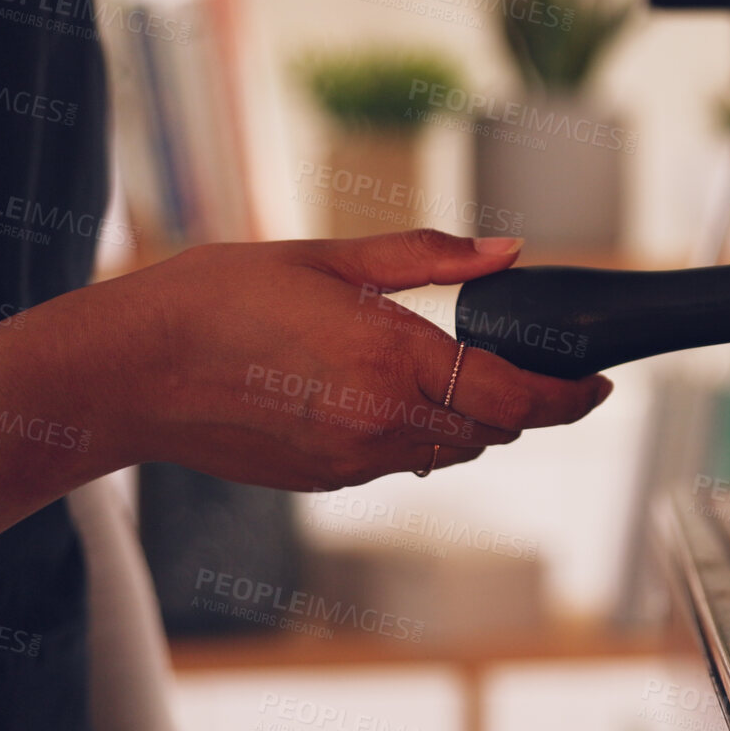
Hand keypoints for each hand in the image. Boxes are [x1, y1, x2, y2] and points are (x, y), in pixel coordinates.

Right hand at [0, 230, 612, 530]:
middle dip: (527, 403)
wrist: (129, 370)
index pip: (519, 400)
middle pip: (497, 431)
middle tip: (538, 367)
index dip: (572, 398)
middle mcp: (383, 423)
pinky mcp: (327, 480)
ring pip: (453, 451)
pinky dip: (423, 433)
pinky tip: (396, 394)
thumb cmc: (218, 299)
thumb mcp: (330, 258)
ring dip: (476, 419)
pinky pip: (403, 462)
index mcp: (394, 361)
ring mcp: (354, 460)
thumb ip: (429, 257)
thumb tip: (507, 250)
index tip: (600, 385)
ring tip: (466, 372)